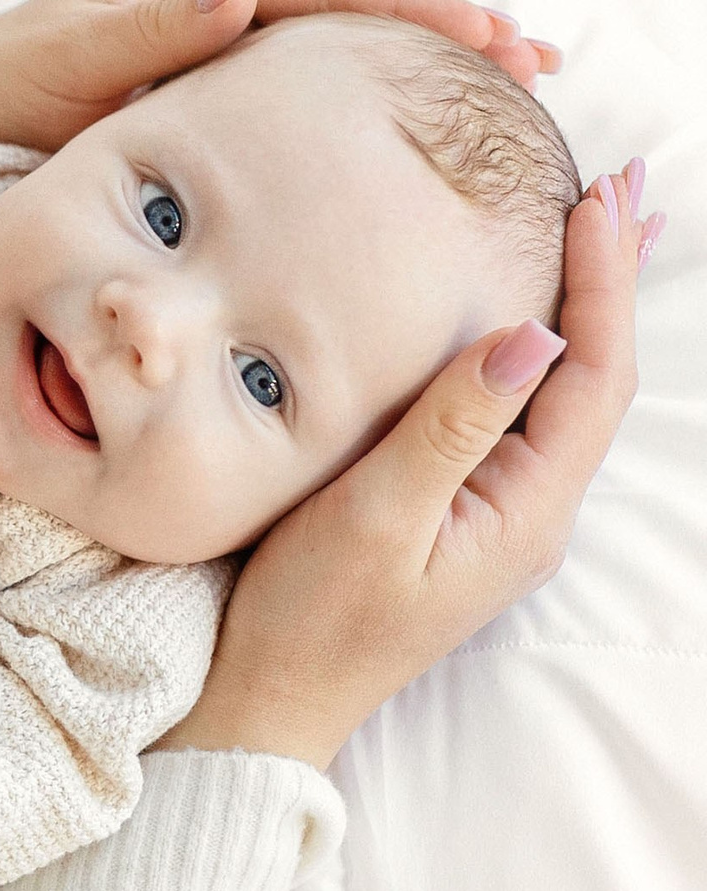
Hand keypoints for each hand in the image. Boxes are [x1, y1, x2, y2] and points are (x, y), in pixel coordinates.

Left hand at [0, 0, 560, 154]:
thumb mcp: (65, 66)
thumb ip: (150, 34)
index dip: (412, 11)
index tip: (488, 38)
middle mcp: (213, 8)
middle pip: (351, 16)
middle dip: (442, 38)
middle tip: (536, 67)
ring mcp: (211, 53)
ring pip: (332, 61)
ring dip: (412, 78)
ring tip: (503, 101)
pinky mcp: (200, 102)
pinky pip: (297, 101)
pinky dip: (357, 112)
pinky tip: (403, 149)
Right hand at [158, 160, 655, 769]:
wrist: (270, 704)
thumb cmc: (311, 620)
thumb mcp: (376, 518)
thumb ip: (453, 427)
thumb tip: (536, 336)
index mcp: (526, 511)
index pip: (592, 374)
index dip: (603, 280)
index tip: (599, 197)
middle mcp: (529, 512)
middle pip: (594, 376)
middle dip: (609, 278)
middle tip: (620, 186)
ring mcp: (495, 516)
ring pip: (559, 394)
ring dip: (580, 307)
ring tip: (594, 231)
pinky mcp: (454, 515)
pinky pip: (515, 416)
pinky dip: (529, 349)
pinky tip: (517, 322)